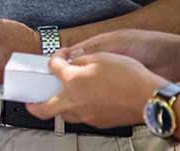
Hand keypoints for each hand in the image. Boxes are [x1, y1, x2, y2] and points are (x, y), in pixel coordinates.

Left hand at [25, 53, 166, 128]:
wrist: (149, 98)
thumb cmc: (129, 77)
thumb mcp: (102, 57)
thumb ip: (81, 60)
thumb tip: (72, 61)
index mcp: (72, 82)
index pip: (53, 68)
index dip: (54, 59)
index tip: (59, 57)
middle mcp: (74, 102)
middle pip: (43, 109)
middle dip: (33, 105)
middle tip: (29, 100)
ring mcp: (86, 115)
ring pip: (64, 114)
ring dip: (58, 106)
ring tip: (60, 97)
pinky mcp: (98, 122)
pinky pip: (82, 116)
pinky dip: (78, 108)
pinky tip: (86, 100)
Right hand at [59, 29, 179, 83]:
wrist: (175, 60)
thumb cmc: (149, 45)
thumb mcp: (118, 42)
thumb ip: (94, 49)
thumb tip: (70, 55)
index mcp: (101, 45)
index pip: (75, 53)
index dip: (63, 60)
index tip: (51, 67)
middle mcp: (104, 60)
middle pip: (80, 70)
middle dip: (70, 77)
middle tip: (57, 84)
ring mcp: (112, 74)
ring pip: (90, 82)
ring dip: (82, 87)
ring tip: (73, 93)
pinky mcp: (121, 87)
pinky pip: (103, 92)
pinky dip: (96, 95)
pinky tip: (91, 98)